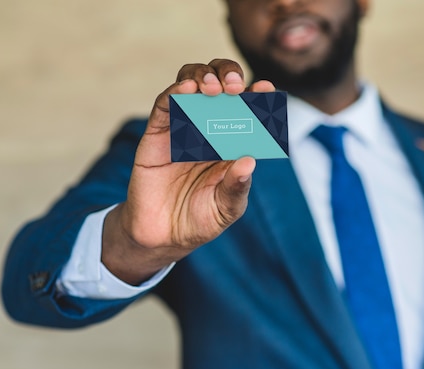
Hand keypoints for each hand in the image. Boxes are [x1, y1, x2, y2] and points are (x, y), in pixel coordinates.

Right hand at [102, 59, 274, 283]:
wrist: (162, 237)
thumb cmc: (200, 219)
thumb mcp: (226, 208)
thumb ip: (237, 187)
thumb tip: (249, 162)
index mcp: (233, 142)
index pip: (247, 109)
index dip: (257, 95)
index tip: (266, 89)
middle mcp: (209, 128)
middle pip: (220, 86)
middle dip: (229, 76)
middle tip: (236, 86)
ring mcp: (182, 128)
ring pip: (191, 84)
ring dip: (203, 77)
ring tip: (214, 88)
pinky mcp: (157, 134)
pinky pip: (164, 105)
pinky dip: (175, 92)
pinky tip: (188, 89)